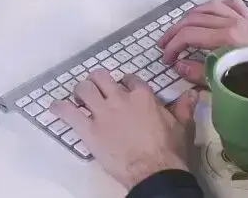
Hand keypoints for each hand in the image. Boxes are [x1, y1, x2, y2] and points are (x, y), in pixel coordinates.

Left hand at [50, 70, 197, 189]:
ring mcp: (103, 113)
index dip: (124, 84)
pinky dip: (59, 108)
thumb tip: (192, 93)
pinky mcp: (89, 130)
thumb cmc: (169, 151)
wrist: (155, 171)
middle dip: (97, 81)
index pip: (128, 78)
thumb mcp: (182, 126)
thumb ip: (184, 107)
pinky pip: (68, 112)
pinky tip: (56, 108)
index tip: (122, 90)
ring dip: (79, 92)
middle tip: (96, 91)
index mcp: (142, 96)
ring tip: (79, 99)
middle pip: (101, 77)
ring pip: (83, 89)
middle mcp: (120, 99)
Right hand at [158, 0, 247, 83]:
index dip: (173, 46)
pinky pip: (230, 5)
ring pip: (209, 7)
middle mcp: (233, 21)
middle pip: (194, 18)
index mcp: (227, 36)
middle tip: (165, 46)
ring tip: (181, 28)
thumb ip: (202, 73)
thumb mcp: (231, 83)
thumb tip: (179, 66)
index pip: (189, 35)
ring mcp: (243, 18)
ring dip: (191, 16)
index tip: (166, 60)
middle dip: (176, 31)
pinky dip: (216, 6)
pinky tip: (210, 13)